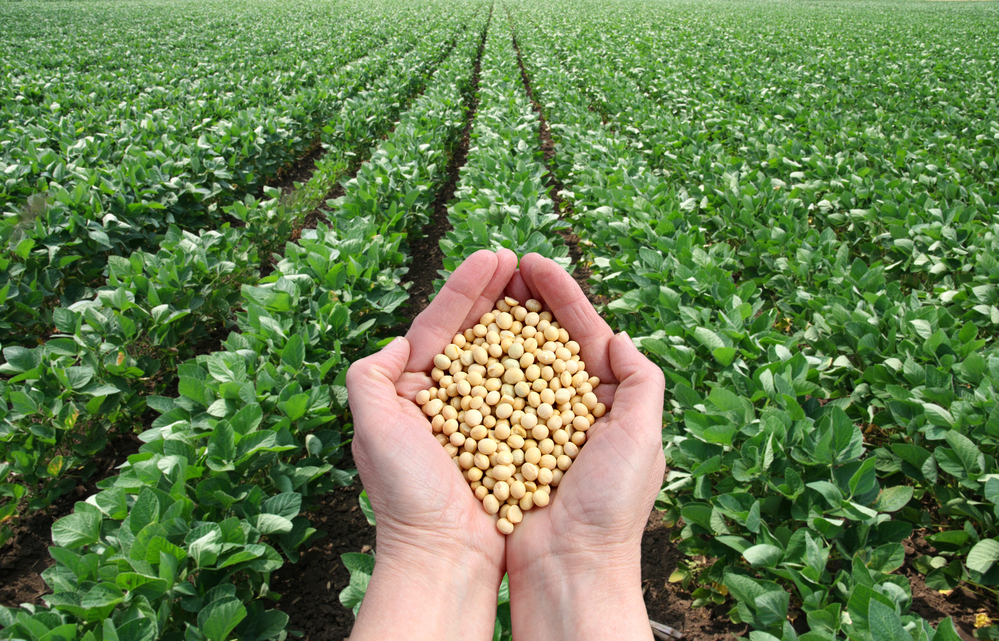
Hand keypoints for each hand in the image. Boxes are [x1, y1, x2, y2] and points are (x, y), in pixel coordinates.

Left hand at [345, 249, 517, 640]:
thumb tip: (397, 342)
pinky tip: (554, 339)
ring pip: (500, 356)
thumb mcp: (372, 428)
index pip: (438, 327)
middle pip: (472, 334)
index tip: (493, 256)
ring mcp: (479, 418)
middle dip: (493, 294)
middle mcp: (445, 401)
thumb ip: (370, 377)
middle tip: (518, 259)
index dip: (465, 289)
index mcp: (410, 392)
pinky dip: (537, 363)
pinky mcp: (508, 438)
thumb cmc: (405, 494)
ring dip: (518, 319)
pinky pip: (524, 392)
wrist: (444, 555)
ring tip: (538, 285)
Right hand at [503, 253, 665, 640]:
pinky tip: (458, 343)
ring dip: (496, 324)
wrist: (568, 567)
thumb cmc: (610, 506)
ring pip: (511, 362)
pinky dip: (473, 368)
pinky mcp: (498, 443)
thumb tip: (617, 335)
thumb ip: (640, 381)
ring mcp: (530, 424)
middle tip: (500, 263)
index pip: (583, 332)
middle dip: (524, 300)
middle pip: (544, 339)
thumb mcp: (642, 437)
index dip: (560, 294)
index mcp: (607, 401)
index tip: (532, 261)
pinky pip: (484, 397)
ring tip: (478, 290)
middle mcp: (567, 408)